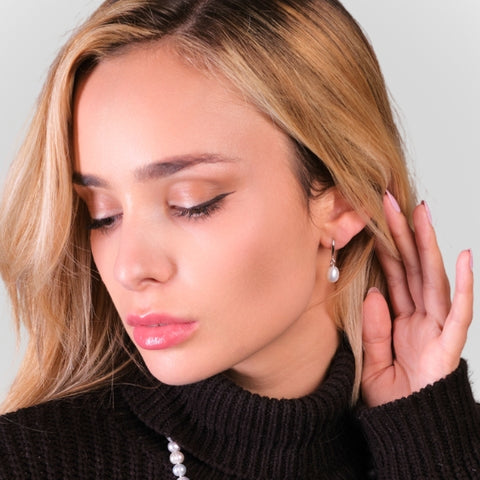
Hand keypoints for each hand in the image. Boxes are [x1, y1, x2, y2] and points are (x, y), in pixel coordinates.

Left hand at [361, 191, 473, 406]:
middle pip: (411, 267)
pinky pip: (460, 312)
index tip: (373, 218)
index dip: (384, 245)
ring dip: (428, 245)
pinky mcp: (450, 346)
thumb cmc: (393, 400)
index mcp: (402, 319)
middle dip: (403, 233)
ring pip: (432, 278)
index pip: (392, 274)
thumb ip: (374, 329)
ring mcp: (437, 328)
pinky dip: (464, 285)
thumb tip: (372, 293)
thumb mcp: (373, 361)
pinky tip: (465, 256)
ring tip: (421, 213)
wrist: (409, 432)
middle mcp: (421, 318)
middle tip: (391, 199)